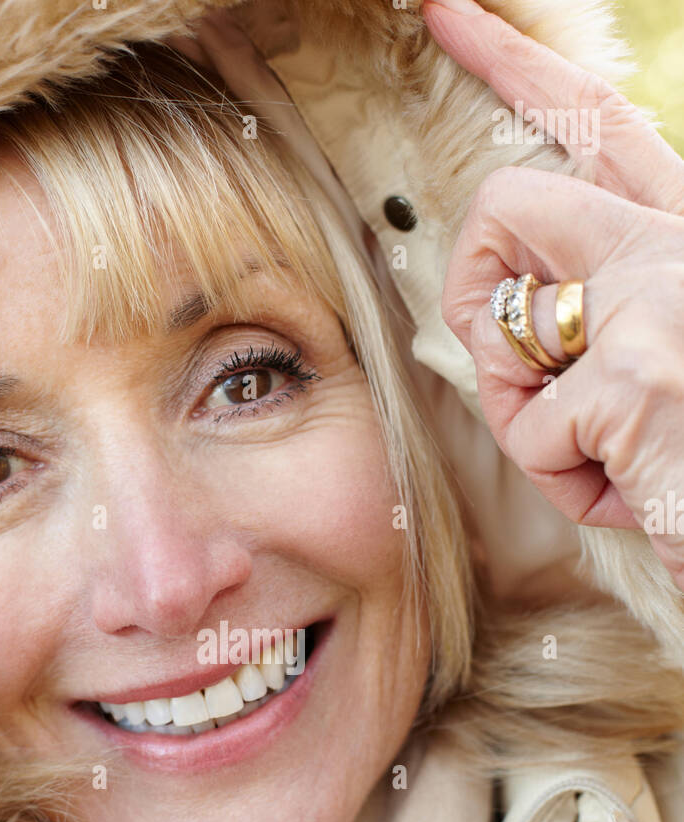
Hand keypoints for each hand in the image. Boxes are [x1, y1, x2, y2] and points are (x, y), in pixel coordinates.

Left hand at [422, 0, 683, 588]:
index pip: (597, 121)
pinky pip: (532, 434)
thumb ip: (604, 315)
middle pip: (509, 203)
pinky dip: (564, 485)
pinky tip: (633, 493)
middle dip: (474, 287)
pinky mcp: (636, 381)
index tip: (442, 12)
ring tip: (609, 458)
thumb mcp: (666, 366)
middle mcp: (682, 246)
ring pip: (505, 334)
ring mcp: (662, 304)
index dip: (509, 63)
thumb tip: (510, 315)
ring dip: (528, 418)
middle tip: (514, 363)